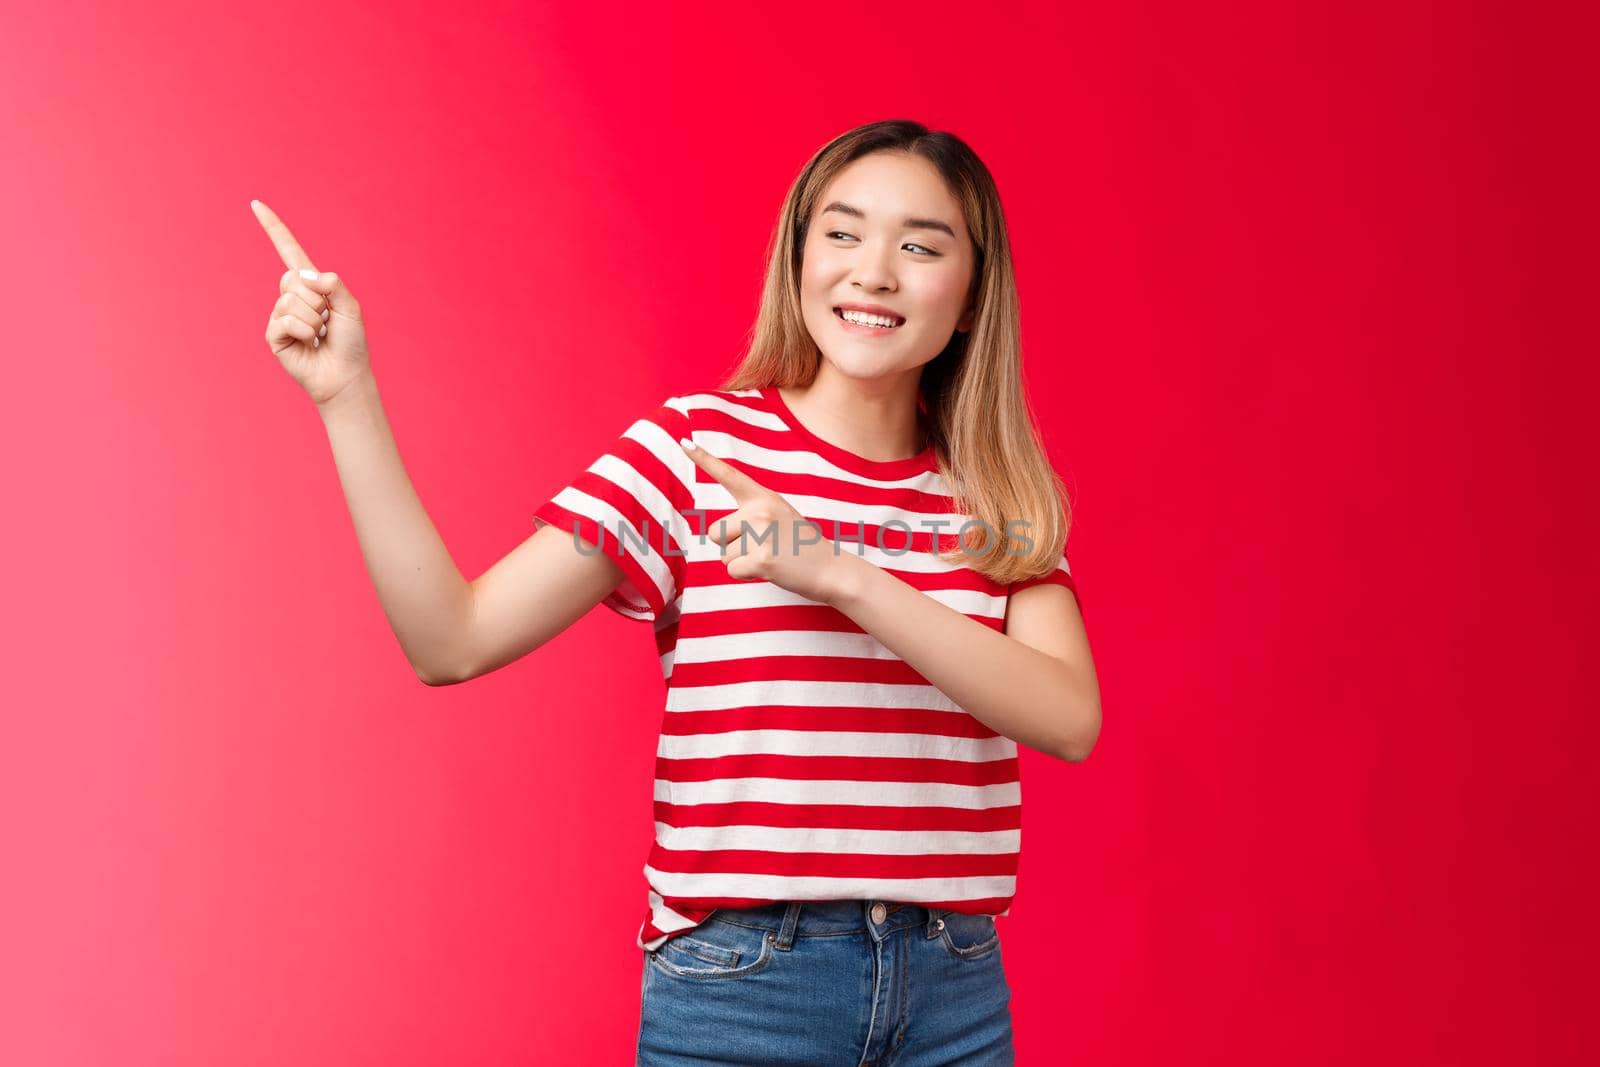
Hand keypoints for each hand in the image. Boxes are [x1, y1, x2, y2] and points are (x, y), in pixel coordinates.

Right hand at [251, 199, 372, 407]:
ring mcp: (280, 315)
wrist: (345, 375)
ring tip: (319, 335)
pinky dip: (303, 331)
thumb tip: (303, 275)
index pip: (289, 251)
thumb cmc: (351, 343)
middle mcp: (292, 297)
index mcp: (311, 286)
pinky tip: (308, 344)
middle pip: (292, 278)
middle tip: (326, 321)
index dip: (274, 229)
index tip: (256, 204)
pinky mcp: (274, 335)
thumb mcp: (350, 307)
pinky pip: (285, 321)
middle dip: (317, 299)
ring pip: (290, 300)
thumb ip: (332, 284)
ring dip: (313, 319)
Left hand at [681, 437, 860, 606]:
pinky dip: (746, 575)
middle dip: (732, 546)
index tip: (685, 443)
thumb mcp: (778, 516)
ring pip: (723, 555)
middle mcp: (760, 510)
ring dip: (741, 562)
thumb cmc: (800, 545)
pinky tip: (769, 569)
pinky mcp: (762, 559)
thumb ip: (751, 513)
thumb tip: (717, 532)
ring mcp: (761, 534)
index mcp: (763, 497)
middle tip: (763, 547)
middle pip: (715, 533)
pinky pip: (732, 571)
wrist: (831, 568)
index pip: (728, 475)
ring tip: (770, 557)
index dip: (703, 459)